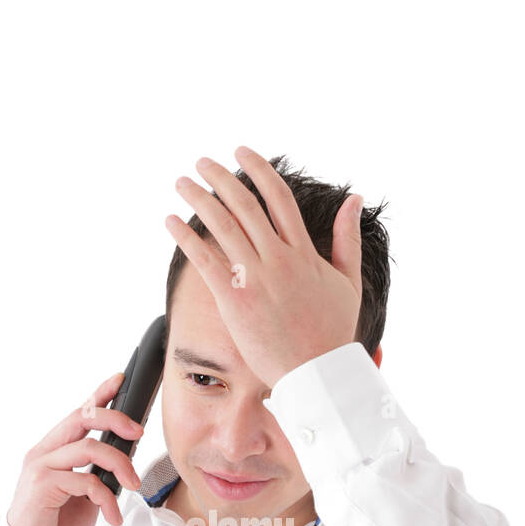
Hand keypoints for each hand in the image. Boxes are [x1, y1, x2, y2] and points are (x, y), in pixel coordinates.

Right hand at [6, 373, 144, 525]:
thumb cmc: (56, 523)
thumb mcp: (84, 493)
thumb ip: (96, 471)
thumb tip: (124, 458)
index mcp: (53, 450)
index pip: (78, 413)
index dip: (99, 394)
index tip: (120, 380)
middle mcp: (44, 452)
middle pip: (82, 418)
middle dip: (115, 418)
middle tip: (139, 433)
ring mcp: (41, 466)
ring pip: (90, 448)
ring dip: (120, 466)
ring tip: (132, 486)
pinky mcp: (42, 484)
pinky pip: (87, 481)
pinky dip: (107, 499)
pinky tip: (112, 517)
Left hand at [165, 145, 363, 388]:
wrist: (318, 374)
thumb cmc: (333, 332)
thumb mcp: (348, 281)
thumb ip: (347, 238)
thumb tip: (353, 198)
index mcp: (304, 252)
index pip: (278, 197)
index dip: (258, 170)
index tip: (241, 152)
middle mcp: (279, 259)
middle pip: (245, 205)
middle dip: (221, 178)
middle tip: (202, 161)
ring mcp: (257, 279)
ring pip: (223, 226)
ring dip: (199, 198)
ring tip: (182, 181)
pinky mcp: (236, 300)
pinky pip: (206, 259)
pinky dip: (186, 237)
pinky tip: (171, 220)